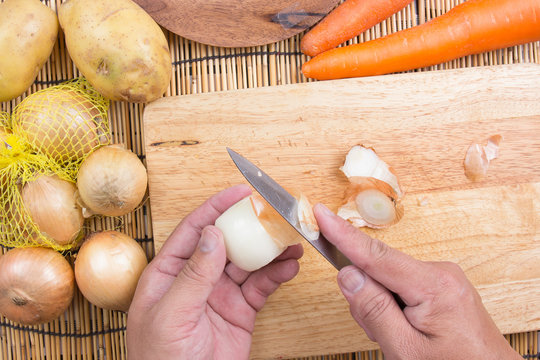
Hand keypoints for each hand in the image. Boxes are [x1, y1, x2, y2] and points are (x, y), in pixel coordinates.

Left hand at [126, 185, 302, 359]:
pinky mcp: (240, 311)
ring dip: (270, 251)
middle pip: (227, 242)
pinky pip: (261, 287)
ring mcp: (220, 294)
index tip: (240, 192)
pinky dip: (277, 276)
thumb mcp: (172, 314)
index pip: (195, 230)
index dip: (217, 208)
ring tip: (291, 242)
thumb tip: (213, 234)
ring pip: (249, 263)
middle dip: (251, 227)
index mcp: (169, 272)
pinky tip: (289, 268)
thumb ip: (194, 274)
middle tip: (274, 215)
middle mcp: (196, 278)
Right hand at [313, 204, 520, 359]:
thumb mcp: (404, 349)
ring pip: (387, 280)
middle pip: (379, 270)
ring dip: (381, 307)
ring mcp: (442, 278)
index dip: (342, 234)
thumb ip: (373, 310)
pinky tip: (406, 329)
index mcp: (433, 286)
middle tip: (380, 333)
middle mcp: (440, 273)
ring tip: (398, 336)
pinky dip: (394, 306)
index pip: (375, 255)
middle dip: (368, 298)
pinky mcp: (441, 285)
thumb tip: (348, 273)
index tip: (320, 213)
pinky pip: (401, 286)